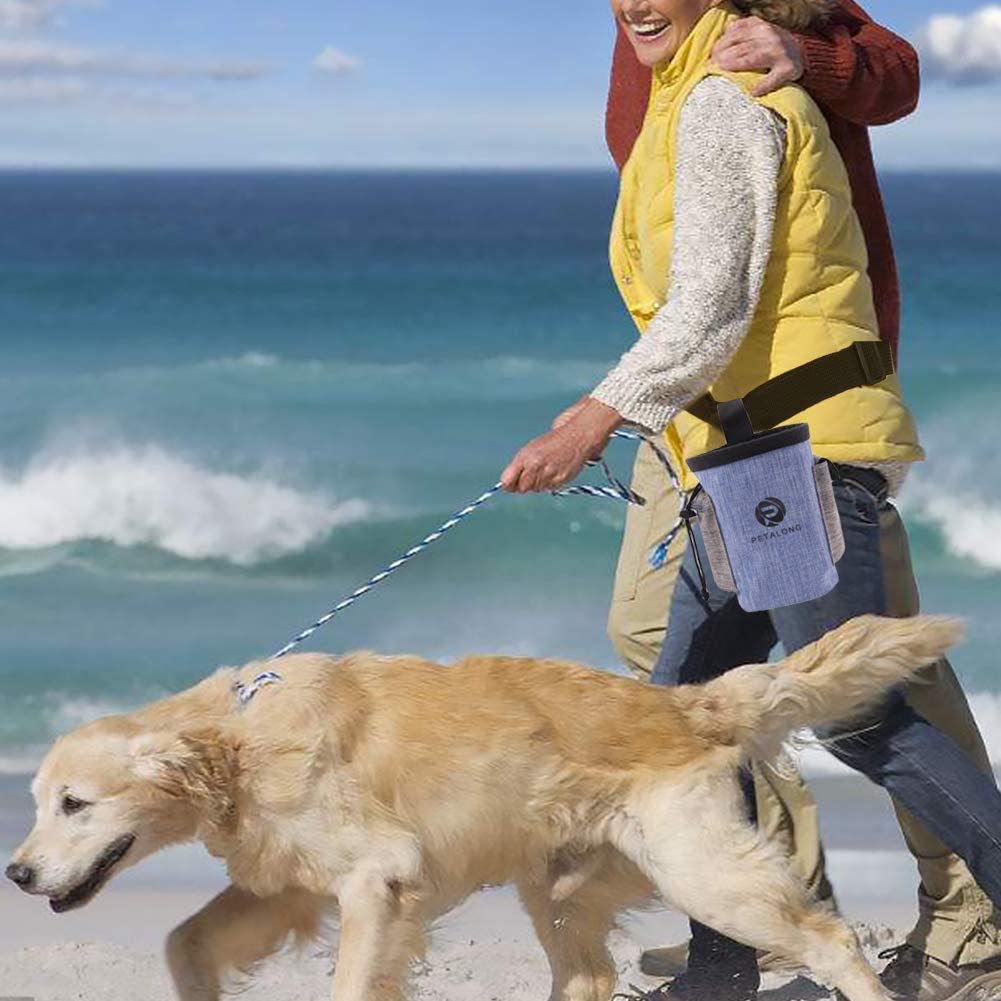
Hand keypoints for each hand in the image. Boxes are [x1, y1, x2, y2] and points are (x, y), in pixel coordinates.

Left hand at [501, 398, 623, 493]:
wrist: (577, 437)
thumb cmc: (553, 442)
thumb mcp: (531, 449)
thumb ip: (519, 466)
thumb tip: (509, 484)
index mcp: (524, 457)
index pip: (507, 481)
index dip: (508, 484)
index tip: (511, 484)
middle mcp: (534, 466)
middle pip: (521, 488)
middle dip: (524, 485)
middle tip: (532, 475)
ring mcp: (547, 474)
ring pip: (536, 489)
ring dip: (538, 483)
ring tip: (546, 469)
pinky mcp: (559, 480)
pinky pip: (549, 489)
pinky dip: (550, 483)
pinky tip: (555, 471)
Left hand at [711, 16, 804, 96]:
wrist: (802, 54)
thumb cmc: (770, 47)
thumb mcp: (757, 33)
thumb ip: (740, 33)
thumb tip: (718, 41)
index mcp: (759, 26)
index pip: (734, 34)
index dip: (719, 46)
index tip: (710, 59)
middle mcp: (769, 35)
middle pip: (739, 48)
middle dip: (722, 59)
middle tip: (710, 70)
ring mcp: (778, 51)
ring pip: (751, 60)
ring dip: (734, 68)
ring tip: (721, 75)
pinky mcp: (788, 68)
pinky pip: (771, 79)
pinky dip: (761, 86)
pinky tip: (752, 92)